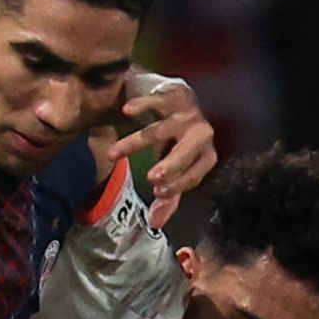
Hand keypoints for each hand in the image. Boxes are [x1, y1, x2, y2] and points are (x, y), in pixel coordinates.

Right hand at [104, 72, 218, 226]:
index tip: (157, 192)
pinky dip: (142, 105)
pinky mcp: (172, 95)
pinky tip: (126, 112)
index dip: (179, 184)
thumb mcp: (175, 170)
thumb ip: (168, 196)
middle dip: (170, 165)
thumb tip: (155, 223)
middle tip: (152, 178)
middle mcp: (200, 134)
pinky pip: (156, 100)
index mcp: (205, 155)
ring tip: (113, 154)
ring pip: (161, 129)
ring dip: (135, 142)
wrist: (180, 103)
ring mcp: (186, 113)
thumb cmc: (177, 142)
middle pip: (186, 151)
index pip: (195, 174)